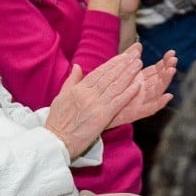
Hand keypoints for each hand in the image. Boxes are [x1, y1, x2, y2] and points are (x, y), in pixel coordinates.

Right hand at [45, 45, 143, 159]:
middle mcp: (88, 93)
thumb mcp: (61, 96)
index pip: (99, 72)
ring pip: (115, 85)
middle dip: (123, 64)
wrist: (56, 140)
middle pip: (109, 75)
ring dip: (129, 74)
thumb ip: (71, 80)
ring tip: (138, 64)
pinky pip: (118, 102)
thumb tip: (77, 66)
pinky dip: (128, 93)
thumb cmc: (57, 121)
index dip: (113, 63)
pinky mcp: (102, 116)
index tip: (123, 55)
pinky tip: (137, 85)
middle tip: (135, 54)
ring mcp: (96, 104)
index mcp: (79, 88)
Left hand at [107, 49, 176, 127]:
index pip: (156, 70)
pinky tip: (168, 96)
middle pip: (159, 79)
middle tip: (174, 59)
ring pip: (157, 91)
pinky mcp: (136, 113)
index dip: (164, 62)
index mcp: (140, 80)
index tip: (171, 53)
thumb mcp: (120, 71)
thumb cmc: (109, 91)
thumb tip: (138, 44)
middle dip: (168, 69)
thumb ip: (130, 58)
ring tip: (171, 71)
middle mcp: (144, 91)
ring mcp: (141, 102)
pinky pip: (150, 108)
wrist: (98, 111)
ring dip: (165, 81)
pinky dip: (160, 103)